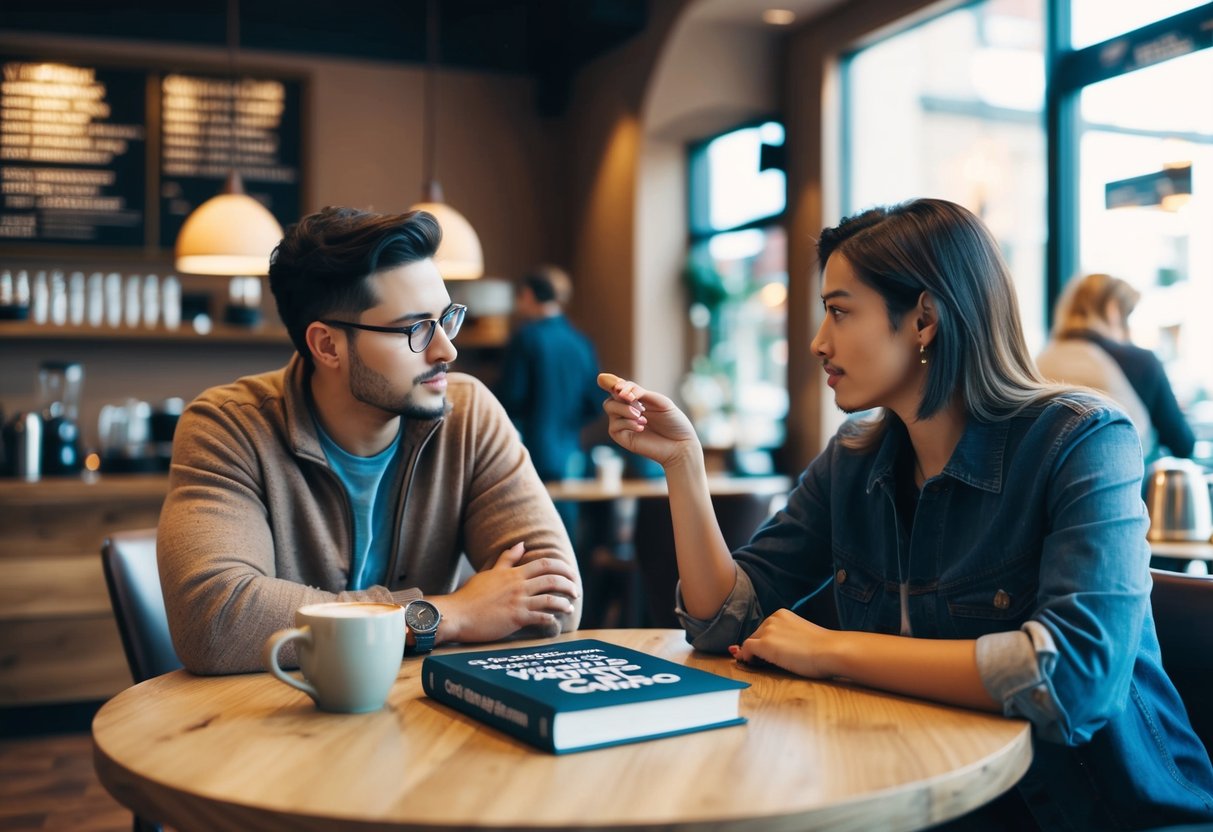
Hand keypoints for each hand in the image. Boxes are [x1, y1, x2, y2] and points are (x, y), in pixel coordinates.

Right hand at [433, 543, 579, 643]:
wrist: (457, 614)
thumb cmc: (471, 595)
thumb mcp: (490, 572)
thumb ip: (507, 559)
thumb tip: (521, 544)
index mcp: (513, 573)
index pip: (545, 564)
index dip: (562, 567)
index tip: (571, 574)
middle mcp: (519, 585)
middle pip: (552, 579)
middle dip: (569, 584)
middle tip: (575, 591)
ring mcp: (518, 602)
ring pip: (550, 598)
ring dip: (564, 602)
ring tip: (569, 606)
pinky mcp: (516, 618)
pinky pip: (540, 617)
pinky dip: (552, 619)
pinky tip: (556, 622)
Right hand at [596, 373, 700, 468]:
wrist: (681, 444)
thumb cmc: (674, 422)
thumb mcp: (660, 401)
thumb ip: (640, 393)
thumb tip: (620, 391)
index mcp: (637, 400)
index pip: (619, 387)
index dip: (614, 383)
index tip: (620, 387)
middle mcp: (627, 410)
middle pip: (611, 396)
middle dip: (621, 396)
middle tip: (634, 400)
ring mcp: (623, 424)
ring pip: (609, 407)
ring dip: (625, 409)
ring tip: (642, 417)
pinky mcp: (622, 437)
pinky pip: (614, 425)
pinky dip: (628, 423)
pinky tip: (642, 427)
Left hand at [729, 609, 836, 677]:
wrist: (831, 650)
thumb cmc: (823, 648)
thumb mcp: (801, 636)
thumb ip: (787, 637)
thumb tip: (777, 646)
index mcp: (782, 614)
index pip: (765, 628)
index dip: (764, 642)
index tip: (766, 652)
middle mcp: (773, 619)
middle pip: (756, 635)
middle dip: (758, 648)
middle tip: (764, 661)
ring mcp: (768, 631)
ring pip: (750, 642)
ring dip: (754, 653)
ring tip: (762, 664)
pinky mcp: (764, 644)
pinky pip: (746, 650)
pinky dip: (746, 657)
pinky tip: (752, 664)